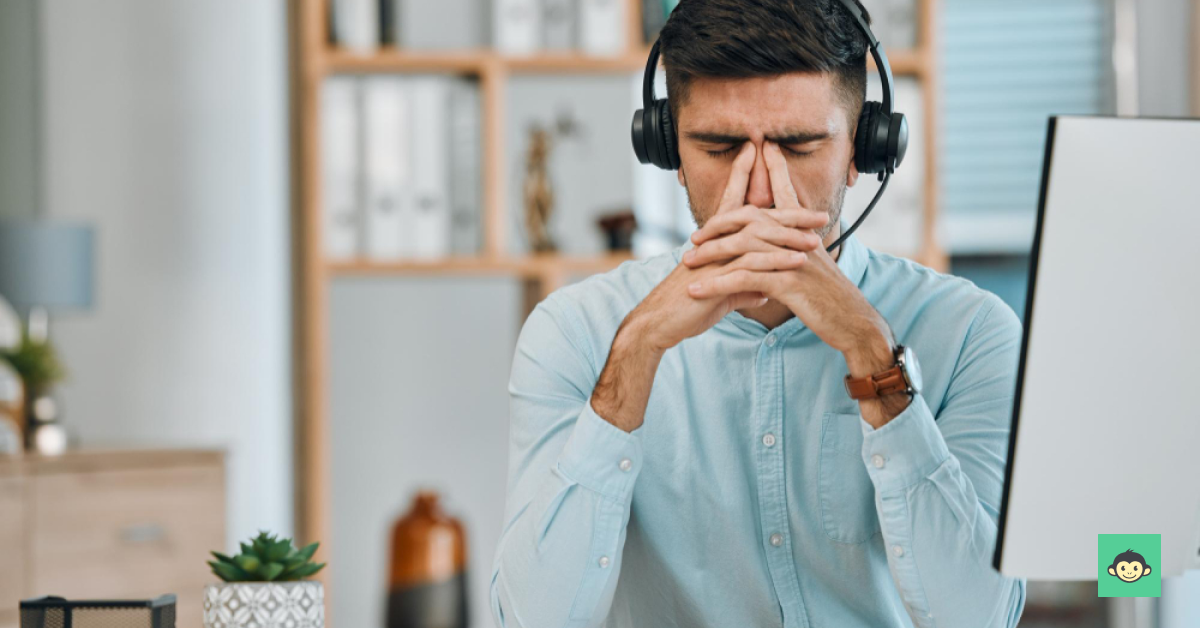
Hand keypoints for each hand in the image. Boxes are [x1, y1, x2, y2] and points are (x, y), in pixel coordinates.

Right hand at [629, 143, 807, 351]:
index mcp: (716, 243)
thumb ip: (742, 289)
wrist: (660, 323)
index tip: (774, 170)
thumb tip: (763, 292)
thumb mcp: (720, 295)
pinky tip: (798, 261)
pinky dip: (776, 261)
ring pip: (757, 237)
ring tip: (817, 239)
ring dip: (790, 237)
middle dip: (789, 214)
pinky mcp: (715, 275)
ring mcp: (715, 256)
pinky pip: (751, 263)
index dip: (751, 185)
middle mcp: (715, 243)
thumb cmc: (687, 308)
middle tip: (820, 215)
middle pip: (756, 217)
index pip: (737, 208)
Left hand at [684, 141, 891, 355]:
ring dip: (711, 255)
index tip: (764, 148)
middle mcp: (799, 241)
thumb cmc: (833, 301)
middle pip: (754, 218)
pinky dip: (717, 283)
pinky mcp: (789, 283)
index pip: (787, 195)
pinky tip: (697, 291)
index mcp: (805, 236)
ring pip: (744, 246)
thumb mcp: (814, 273)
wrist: (855, 324)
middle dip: (720, 223)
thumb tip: (780, 253)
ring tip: (687, 262)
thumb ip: (795, 257)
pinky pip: (744, 279)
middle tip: (694, 236)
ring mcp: (794, 260)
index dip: (777, 170)